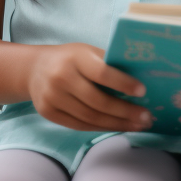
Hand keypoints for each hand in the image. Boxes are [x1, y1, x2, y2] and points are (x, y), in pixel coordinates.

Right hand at [27, 43, 152, 132]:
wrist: (34, 69)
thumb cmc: (70, 58)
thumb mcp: (87, 52)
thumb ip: (108, 63)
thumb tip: (140, 78)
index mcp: (75, 57)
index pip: (102, 72)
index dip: (123, 83)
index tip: (143, 91)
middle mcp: (61, 77)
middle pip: (98, 101)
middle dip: (125, 112)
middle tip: (147, 118)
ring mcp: (52, 97)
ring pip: (90, 118)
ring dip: (117, 124)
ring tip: (137, 126)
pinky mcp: (48, 114)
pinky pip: (80, 125)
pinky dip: (102, 128)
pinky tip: (118, 127)